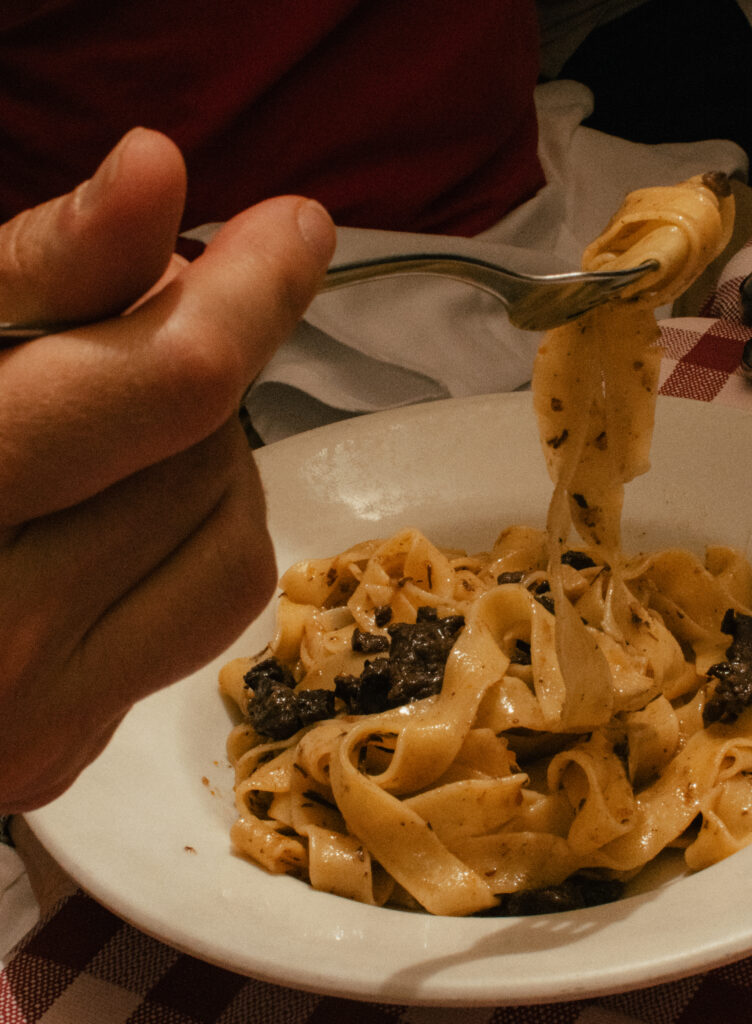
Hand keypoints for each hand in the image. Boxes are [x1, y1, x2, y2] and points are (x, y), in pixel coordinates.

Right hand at [0, 128, 335, 811]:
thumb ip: (37, 272)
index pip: (168, 386)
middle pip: (209, 459)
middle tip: (128, 344)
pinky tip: (115, 520)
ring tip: (117, 435)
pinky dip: (191, 544)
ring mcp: (34, 721)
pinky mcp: (64, 754)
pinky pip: (203, 617)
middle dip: (194, 379)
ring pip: (233, 544)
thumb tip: (159, 172)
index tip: (295, 228)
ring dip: (205, 463)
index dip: (250, 296)